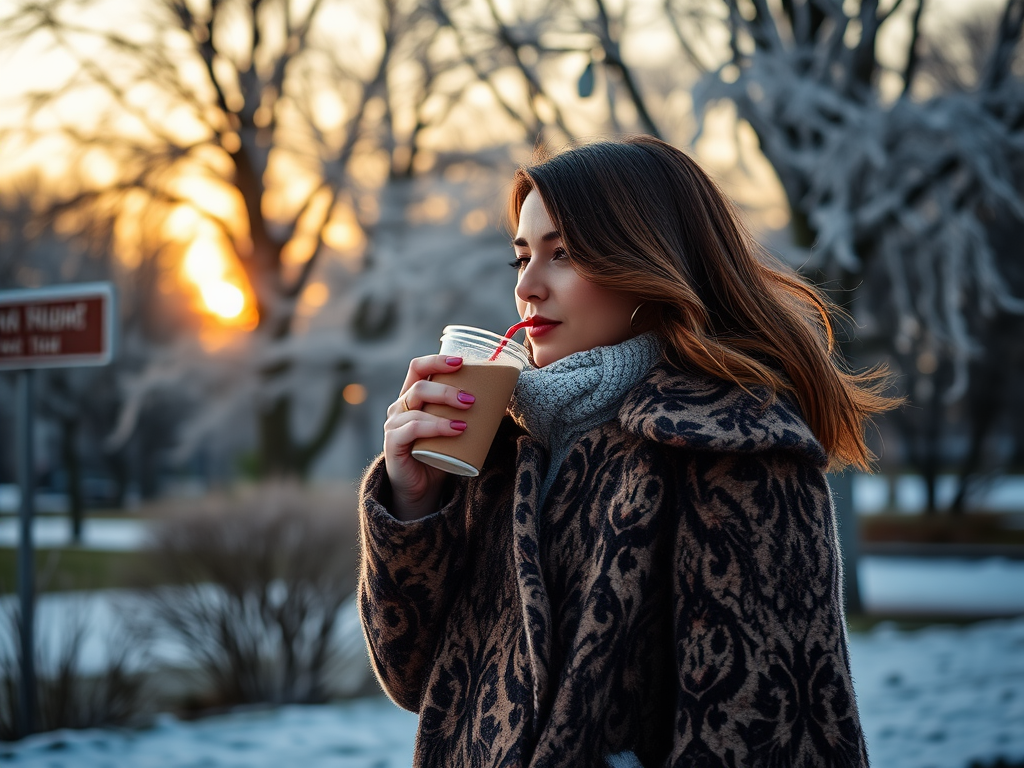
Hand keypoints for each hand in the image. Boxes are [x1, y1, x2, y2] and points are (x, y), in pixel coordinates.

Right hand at [383, 354, 473, 519]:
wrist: (421, 487)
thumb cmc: (440, 453)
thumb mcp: (454, 428)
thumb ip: (468, 413)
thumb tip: (504, 397)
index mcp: (413, 396)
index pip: (418, 368)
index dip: (437, 360)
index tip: (462, 362)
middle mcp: (400, 406)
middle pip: (420, 385)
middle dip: (448, 389)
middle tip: (472, 399)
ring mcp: (394, 424)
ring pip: (416, 404)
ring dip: (444, 408)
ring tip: (467, 418)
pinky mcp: (393, 443)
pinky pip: (412, 428)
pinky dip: (435, 426)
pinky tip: (454, 430)